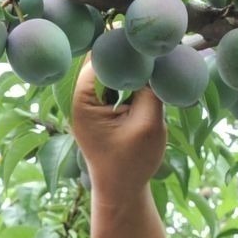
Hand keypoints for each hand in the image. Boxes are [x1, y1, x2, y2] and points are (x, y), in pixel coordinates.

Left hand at [70, 59, 166, 198]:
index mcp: (82, 99)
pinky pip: (116, 81)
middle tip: (157, 51)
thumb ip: (152, 89)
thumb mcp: (148, 124)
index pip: (102, 57)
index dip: (127, 48)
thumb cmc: (132, 163)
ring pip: (112, 68)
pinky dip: (132, 79)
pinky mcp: (100, 106)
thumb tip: (158, 58)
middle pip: (105, 58)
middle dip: (130, 55)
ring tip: (156, 66)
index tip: (151, 45)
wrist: (122, 192)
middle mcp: (79, 96)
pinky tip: (150, 81)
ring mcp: (89, 101)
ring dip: (132, 67)